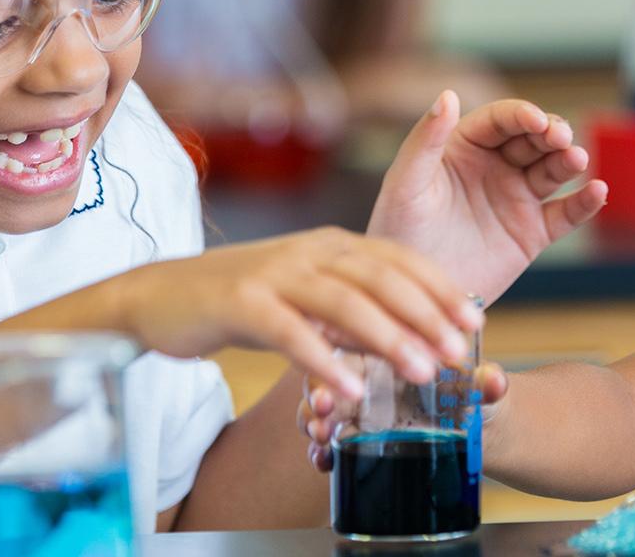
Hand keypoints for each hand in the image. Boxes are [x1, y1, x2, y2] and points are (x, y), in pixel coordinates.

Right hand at [110, 227, 483, 398]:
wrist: (157, 295)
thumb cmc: (243, 299)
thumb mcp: (306, 295)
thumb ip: (352, 308)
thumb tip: (410, 335)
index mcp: (332, 244)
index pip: (400, 259)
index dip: (441, 288)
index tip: (476, 320)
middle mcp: (310, 250)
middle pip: (381, 277)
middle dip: (427, 313)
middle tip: (461, 350)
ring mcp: (275, 273)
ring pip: (343, 301)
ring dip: (387, 336)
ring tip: (422, 370)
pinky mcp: (239, 302)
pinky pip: (289, 331)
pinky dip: (321, 359)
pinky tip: (346, 389)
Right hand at [298, 362, 510, 471]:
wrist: (480, 426)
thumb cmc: (474, 392)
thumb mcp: (480, 386)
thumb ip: (485, 383)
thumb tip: (494, 381)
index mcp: (392, 347)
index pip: (357, 341)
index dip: (344, 354)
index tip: (340, 373)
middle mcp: (367, 373)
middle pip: (330, 375)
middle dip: (319, 393)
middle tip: (322, 412)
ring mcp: (358, 405)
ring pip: (323, 408)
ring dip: (314, 421)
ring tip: (320, 441)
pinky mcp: (357, 436)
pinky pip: (330, 442)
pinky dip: (322, 452)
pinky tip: (322, 462)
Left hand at [368, 91, 607, 302]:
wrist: (413, 298)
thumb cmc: (398, 233)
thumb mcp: (406, 184)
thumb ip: (425, 140)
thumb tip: (448, 95)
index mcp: (464, 147)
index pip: (501, 120)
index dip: (522, 115)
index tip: (536, 120)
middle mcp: (495, 167)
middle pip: (534, 140)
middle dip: (551, 133)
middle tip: (560, 139)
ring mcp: (517, 199)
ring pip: (553, 171)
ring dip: (570, 161)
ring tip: (577, 160)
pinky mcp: (532, 234)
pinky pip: (565, 214)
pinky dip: (585, 202)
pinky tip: (597, 192)